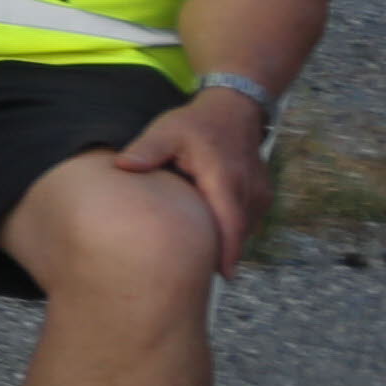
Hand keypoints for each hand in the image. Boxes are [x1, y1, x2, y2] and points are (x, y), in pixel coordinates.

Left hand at [118, 87, 277, 272]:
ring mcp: (259, 193)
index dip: (228, 250)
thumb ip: (146, 150)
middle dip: (223, 254)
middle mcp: (248, 189)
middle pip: (239, 232)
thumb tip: (123, 167)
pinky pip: (250, 220)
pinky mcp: (263, 195)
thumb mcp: (165, 132)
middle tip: (196, 275)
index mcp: (224, 178)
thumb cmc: (195, 123)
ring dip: (228, 242)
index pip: (231, 222)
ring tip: (200, 257)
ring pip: (246, 228)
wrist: (234, 110)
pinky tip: (211, 234)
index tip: (222, 275)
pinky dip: (233, 229)